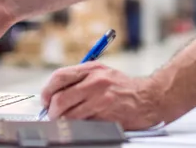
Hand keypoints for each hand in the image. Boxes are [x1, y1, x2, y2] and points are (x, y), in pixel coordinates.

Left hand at [40, 62, 163, 130]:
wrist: (149, 98)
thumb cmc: (124, 87)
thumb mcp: (102, 73)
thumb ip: (80, 79)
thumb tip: (55, 93)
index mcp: (92, 69)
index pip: (59, 77)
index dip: (47, 90)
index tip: (45, 99)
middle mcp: (95, 82)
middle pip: (60, 98)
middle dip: (51, 110)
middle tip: (52, 115)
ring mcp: (101, 99)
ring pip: (69, 115)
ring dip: (62, 121)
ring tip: (64, 121)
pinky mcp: (106, 115)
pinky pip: (83, 124)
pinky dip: (77, 126)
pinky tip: (80, 124)